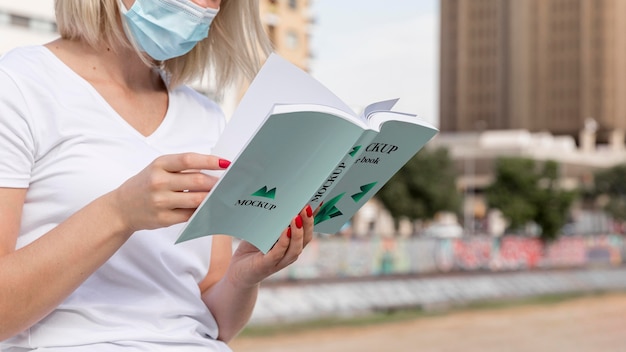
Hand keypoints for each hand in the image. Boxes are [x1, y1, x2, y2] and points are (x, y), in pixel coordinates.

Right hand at [110, 153, 228, 232]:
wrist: (121, 208)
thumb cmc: (145, 184)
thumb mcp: (159, 169)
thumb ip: (182, 168)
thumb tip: (214, 171)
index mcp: (159, 165)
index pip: (189, 160)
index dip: (210, 161)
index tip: (226, 163)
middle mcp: (158, 182)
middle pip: (196, 181)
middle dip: (216, 183)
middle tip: (231, 183)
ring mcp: (160, 202)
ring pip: (196, 200)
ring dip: (212, 198)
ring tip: (224, 195)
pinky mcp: (163, 219)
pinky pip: (190, 215)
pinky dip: (202, 212)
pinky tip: (211, 208)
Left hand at [225, 205, 314, 287]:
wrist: (237, 271)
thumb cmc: (252, 248)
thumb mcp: (264, 230)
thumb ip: (273, 220)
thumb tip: (281, 199)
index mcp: (292, 244)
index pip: (307, 229)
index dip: (314, 217)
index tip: (318, 202)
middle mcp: (290, 253)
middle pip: (306, 239)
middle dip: (308, 223)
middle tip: (306, 207)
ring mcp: (280, 261)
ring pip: (295, 248)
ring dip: (298, 232)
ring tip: (297, 217)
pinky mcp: (267, 265)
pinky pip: (278, 253)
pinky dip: (283, 242)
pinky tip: (285, 231)